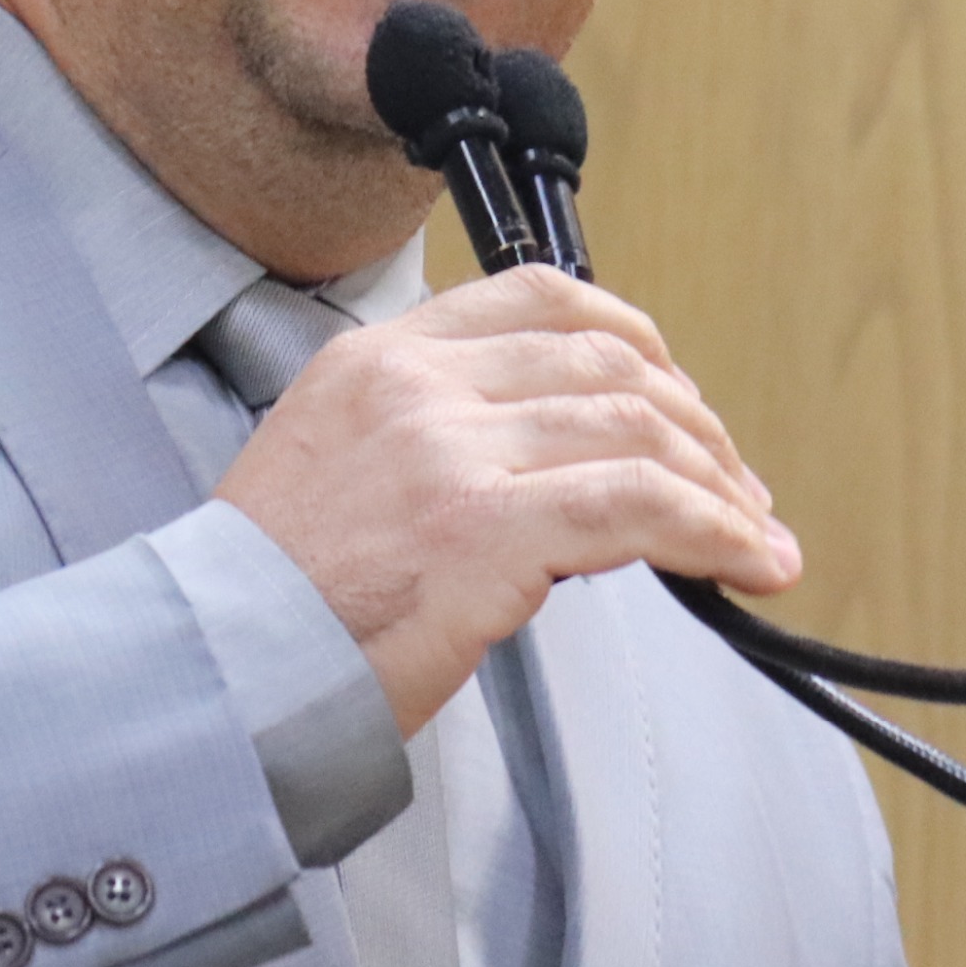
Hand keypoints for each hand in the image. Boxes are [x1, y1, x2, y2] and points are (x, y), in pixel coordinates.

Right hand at [212, 265, 800, 734]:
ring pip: (636, 430)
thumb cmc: (272, 601)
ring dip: (719, 485)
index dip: (633, 340)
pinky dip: (713, 532)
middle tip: (733, 485)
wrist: (213, 669)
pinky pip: (638, 509)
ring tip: (752, 536)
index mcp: (379, 357)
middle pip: (607, 362)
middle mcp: (417, 383)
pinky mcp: (482, 526)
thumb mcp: (336, 467)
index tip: (676, 396)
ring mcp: (450, 449)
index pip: (539, 298)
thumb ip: (436, 439)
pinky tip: (747, 564)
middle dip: (695, 425)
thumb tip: (562, 470)